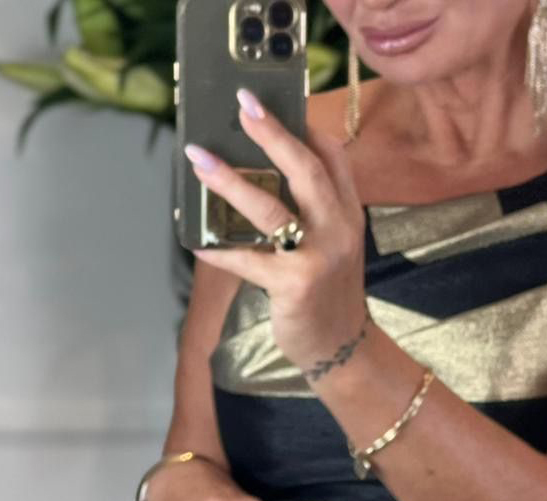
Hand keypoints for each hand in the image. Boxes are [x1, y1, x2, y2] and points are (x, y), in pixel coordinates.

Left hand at [183, 87, 368, 374]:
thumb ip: (312, 212)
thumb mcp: (334, 246)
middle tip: (242, 106)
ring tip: (200, 160)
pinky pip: (248, 261)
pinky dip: (220, 251)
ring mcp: (318, 257)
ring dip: (230, 182)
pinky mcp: (296, 285)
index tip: (272, 106)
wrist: (342, 348)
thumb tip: (260, 176)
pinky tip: (198, 243)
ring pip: (271, 210)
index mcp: (349, 214)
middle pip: (306, 170)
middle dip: (272, 134)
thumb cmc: (327, 294)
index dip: (304, 128)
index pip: (333, 159)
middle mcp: (339, 230)